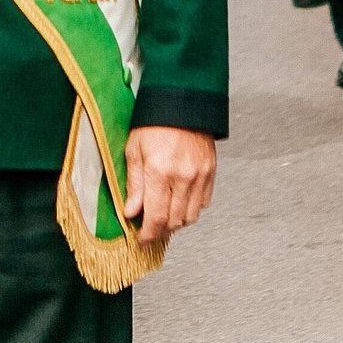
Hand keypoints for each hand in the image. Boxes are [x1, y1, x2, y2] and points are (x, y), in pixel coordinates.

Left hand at [123, 126, 216, 245]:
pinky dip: (191, 209)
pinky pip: (203, 203)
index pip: (156, 217)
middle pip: (174, 221)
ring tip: (164, 216)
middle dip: (160, 231)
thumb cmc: (154, 123)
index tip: (142, 240)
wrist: (182, 102)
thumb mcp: (133, 150)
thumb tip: (131, 212)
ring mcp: (200, 176)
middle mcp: (182, 177)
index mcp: (159, 171)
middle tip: (150, 229)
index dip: (148, 235)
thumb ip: (134, 185)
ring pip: (190, 216)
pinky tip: (179, 202)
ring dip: (176, 222)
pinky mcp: (211, 172)